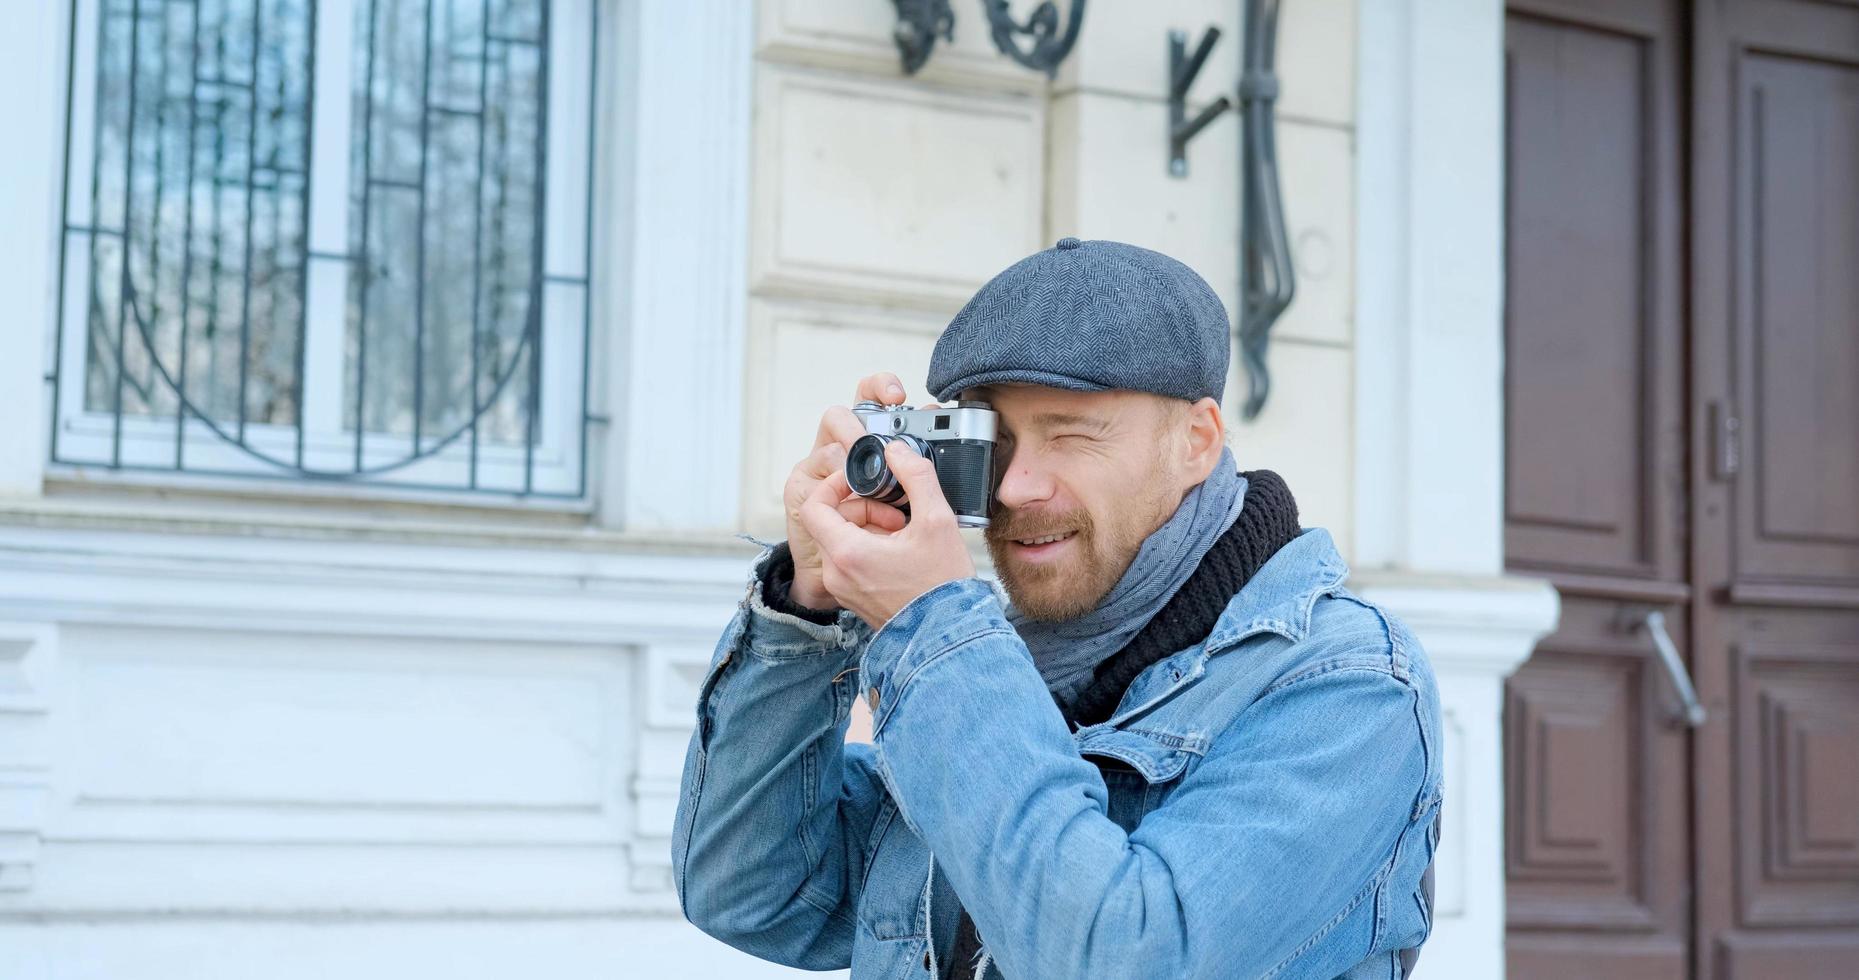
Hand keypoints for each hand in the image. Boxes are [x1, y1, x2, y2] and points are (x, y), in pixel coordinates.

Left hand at [797, 440, 976, 627]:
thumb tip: (897, 451)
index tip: (859, 481)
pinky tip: (900, 553)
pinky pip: (848, 562)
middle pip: (829, 522)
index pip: (813, 506)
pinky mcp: (853, 598)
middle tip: (895, 513)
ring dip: (867, 527)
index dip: (833, 485)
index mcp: (847, 553)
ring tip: (902, 534)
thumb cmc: (943, 586)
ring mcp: (842, 589)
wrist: (948, 636)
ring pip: (839, 541)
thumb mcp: (937, 520)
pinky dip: (868, 548)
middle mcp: (836, 574)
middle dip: (861, 507)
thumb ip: (915, 476)